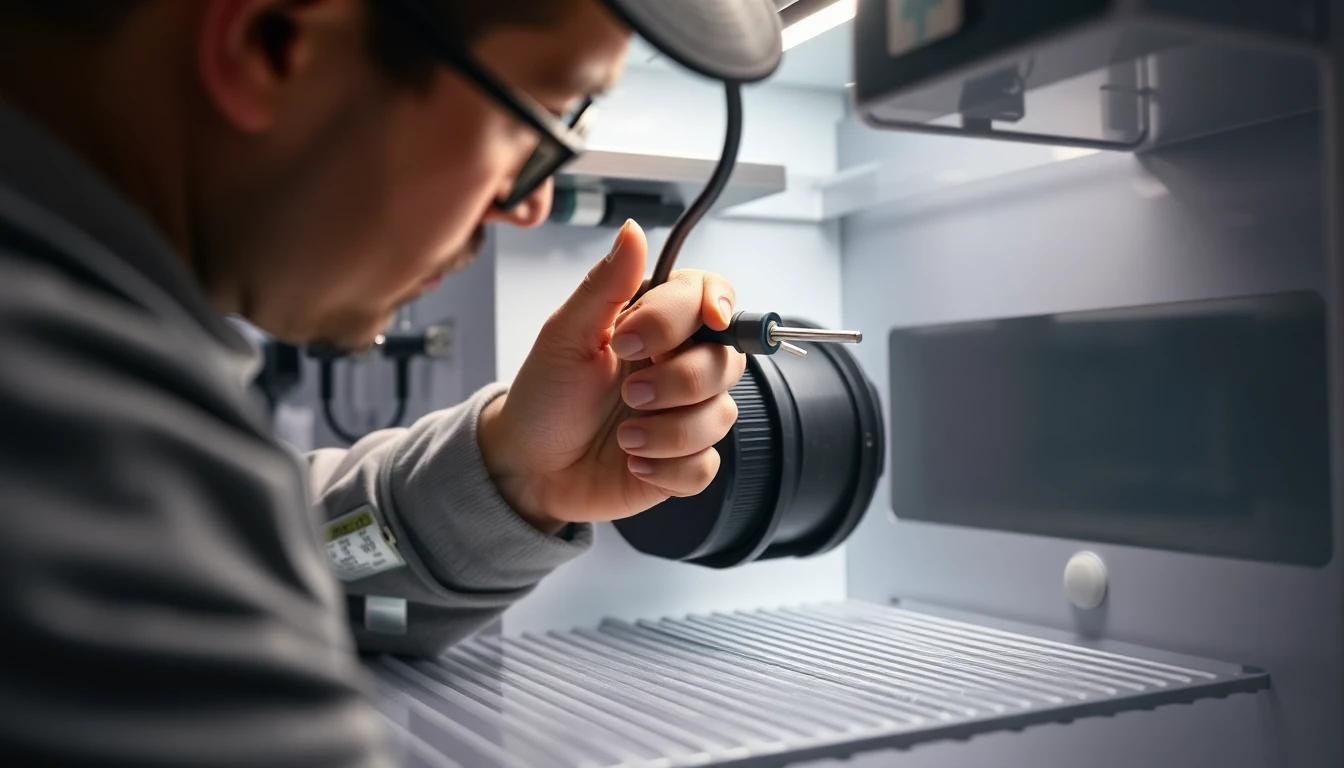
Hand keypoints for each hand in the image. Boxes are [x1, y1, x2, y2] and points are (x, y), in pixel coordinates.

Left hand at [478, 220, 745, 533]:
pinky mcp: (685, 462)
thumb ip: (606, 285)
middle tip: (628, 394)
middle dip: (677, 382)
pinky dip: (666, 468)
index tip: (681, 331)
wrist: (528, 467)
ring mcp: (686, 414)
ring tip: (624, 436)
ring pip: (720, 416)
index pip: (712, 298)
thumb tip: (632, 231)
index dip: (708, 310)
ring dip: (667, 431)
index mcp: (657, 326)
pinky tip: (634, 463)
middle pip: (727, 361)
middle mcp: (680, 365)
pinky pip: (706, 466)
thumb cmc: (545, 397)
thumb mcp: (565, 335)